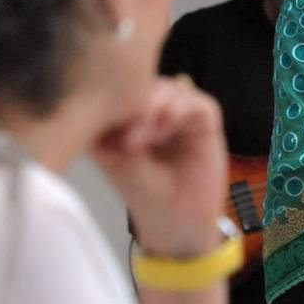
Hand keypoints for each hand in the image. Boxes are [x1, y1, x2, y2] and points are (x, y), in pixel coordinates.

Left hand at [92, 76, 226, 257]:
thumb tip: (98, 98)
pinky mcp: (206, 123)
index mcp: (134, 113)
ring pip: (172, 87)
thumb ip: (108, 126)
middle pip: (148, 81)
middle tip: (124, 136)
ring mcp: (183, 114)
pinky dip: (180, 111)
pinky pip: (198, 103)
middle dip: (135, 104)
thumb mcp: (114, 158)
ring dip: (155, 108)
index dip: (113, 96)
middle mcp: (159, 109)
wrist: (175, 221)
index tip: (101, 122)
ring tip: (139, 141)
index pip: (124, 86)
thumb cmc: (143, 193)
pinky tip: (164, 134)